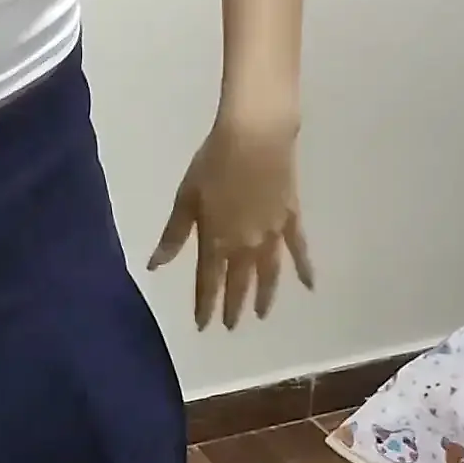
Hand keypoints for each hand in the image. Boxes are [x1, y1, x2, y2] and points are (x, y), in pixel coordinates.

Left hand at [147, 118, 314, 329]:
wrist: (255, 136)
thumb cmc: (213, 163)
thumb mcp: (186, 199)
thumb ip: (173, 236)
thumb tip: (155, 267)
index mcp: (216, 240)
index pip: (209, 282)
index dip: (206, 305)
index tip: (203, 326)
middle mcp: (245, 245)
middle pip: (239, 282)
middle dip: (234, 306)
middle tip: (231, 326)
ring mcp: (272, 233)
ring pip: (269, 273)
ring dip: (265, 295)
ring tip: (261, 314)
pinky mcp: (291, 218)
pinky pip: (299, 249)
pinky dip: (304, 268)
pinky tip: (309, 285)